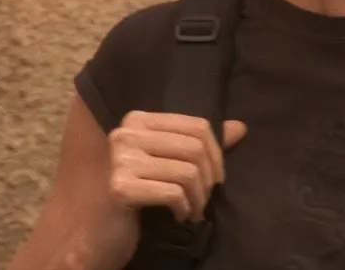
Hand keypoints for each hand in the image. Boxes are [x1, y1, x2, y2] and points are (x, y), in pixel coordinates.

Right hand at [106, 111, 246, 222]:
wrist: (104, 225)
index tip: (217, 177)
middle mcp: (126, 134)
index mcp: (139, 120)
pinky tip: (180, 214)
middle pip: (194, 148)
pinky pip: (173, 193)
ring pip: (187, 172)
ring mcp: (120, 160)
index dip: (218, 153)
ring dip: (199, 198)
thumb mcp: (172, 161)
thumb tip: (240, 127)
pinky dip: (184, 207)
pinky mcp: (120, 187)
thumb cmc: (143, 188)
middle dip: (208, 179)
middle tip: (206, 198)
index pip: (197, 126)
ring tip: (195, 209)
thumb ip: (201, 143)